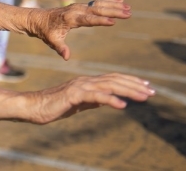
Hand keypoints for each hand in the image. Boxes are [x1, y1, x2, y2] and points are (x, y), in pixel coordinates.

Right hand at [24, 73, 154, 123]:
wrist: (33, 106)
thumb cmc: (52, 106)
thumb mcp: (77, 104)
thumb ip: (90, 100)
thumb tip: (105, 100)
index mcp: (86, 82)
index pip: (112, 79)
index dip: (130, 81)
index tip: (146, 86)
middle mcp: (85, 81)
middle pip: (114, 80)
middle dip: (135, 85)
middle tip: (152, 91)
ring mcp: (79, 87)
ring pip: (108, 86)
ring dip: (128, 91)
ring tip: (144, 96)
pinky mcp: (73, 95)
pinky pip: (95, 97)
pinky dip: (110, 100)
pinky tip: (122, 105)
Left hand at [27, 0, 131, 60]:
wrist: (37, 18)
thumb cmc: (45, 31)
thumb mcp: (51, 40)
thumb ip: (60, 48)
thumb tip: (67, 57)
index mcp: (70, 18)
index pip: (88, 19)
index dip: (100, 20)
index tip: (113, 21)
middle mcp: (75, 10)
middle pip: (97, 9)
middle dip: (113, 11)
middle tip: (128, 13)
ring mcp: (78, 6)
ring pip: (98, 4)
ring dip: (114, 6)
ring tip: (129, 8)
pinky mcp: (80, 6)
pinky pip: (96, 3)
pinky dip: (108, 2)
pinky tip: (120, 1)